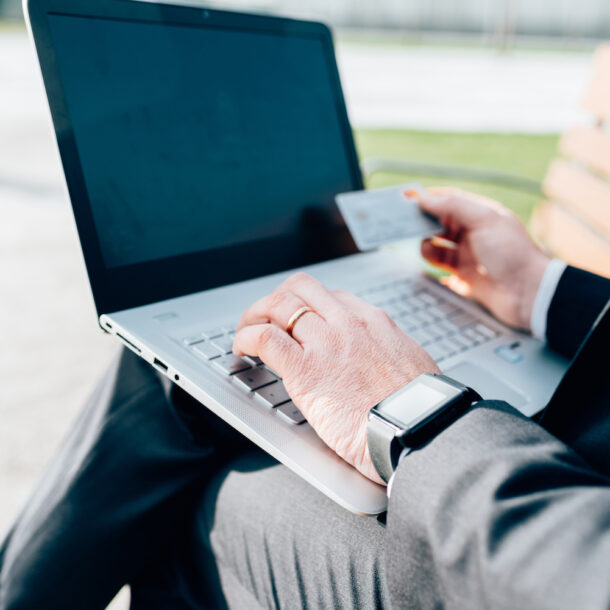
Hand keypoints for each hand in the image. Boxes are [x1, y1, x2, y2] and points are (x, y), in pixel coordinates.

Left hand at [233, 273, 439, 484]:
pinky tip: (242, 348)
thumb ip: (391, 354)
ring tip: (246, 330)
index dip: (306, 305)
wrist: (417, 432)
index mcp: (373, 322)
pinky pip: (265, 338)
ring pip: (278, 305)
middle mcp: (347, 323)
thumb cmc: (419, 409)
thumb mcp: (413, 366)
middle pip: (300, 288)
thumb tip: (384, 361)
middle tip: (265, 317)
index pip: (330, 296)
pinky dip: (246, 338)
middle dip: (277, 298)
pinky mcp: (305, 369)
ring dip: (255, 314)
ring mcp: (326, 343)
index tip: (297, 319)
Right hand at [419, 188, 550, 330]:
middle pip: (439, 222)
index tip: (406, 197)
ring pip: (436, 245)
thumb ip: (454, 206)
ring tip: (428, 248)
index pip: (450, 200)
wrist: (529, 294)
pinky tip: (430, 266)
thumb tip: (425, 198)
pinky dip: (432, 265)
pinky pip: (440, 268)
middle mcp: (472, 234)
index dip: (428, 198)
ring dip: (427, 245)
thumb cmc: (512, 253)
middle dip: (423, 221)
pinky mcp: (464, 277)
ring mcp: (467, 256)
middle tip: (404, 223)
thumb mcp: (484, 220)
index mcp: (481, 215)